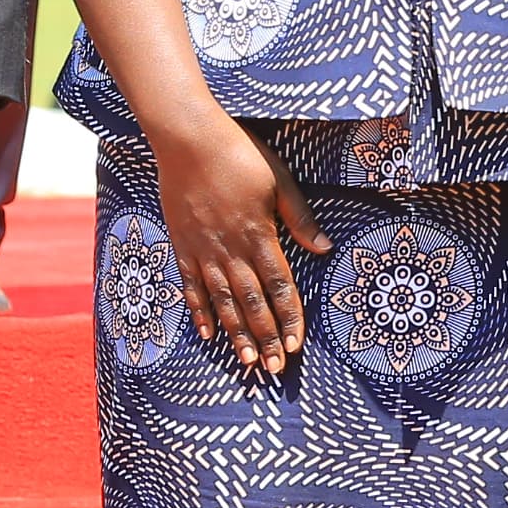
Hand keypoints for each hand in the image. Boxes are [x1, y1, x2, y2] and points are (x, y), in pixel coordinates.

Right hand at [152, 102, 327, 375]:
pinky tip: (208, 334)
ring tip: (246, 361)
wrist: (187, 138)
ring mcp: (203, 250)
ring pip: (222, 301)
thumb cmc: (239, 153)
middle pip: (252, 303)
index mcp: (260, 234)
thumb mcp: (280, 180)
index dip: (289, 317)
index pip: (280, 286)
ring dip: (236, 334)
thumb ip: (300, 217)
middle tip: (274, 368)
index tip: (296, 345)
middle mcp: (231, 249)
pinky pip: (191, 285)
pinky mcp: (182, 244)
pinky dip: (200, 311)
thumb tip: (325, 247)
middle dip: (265, 337)